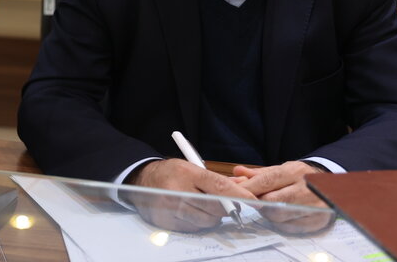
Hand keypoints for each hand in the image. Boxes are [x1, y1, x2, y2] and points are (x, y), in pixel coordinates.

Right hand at [125, 159, 255, 231]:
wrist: (142, 179)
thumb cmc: (172, 172)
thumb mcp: (191, 168)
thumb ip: (214, 180)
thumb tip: (242, 189)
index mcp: (186, 172)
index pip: (219, 185)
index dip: (239, 194)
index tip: (254, 200)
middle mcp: (177, 190)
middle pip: (215, 207)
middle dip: (225, 208)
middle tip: (225, 204)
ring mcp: (170, 208)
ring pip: (206, 221)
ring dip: (210, 216)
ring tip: (201, 205)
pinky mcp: (166, 222)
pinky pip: (193, 228)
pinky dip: (197, 222)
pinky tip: (190, 212)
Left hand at [234, 161, 332, 233]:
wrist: (329, 188)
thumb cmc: (298, 179)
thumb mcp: (280, 170)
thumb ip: (258, 174)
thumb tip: (236, 172)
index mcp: (296, 171)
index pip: (268, 180)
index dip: (249, 187)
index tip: (235, 191)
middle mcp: (307, 188)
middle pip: (272, 201)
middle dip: (258, 202)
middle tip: (252, 201)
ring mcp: (315, 207)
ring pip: (279, 216)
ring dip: (267, 213)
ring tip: (268, 207)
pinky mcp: (317, 222)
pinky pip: (289, 227)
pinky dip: (280, 223)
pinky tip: (281, 216)